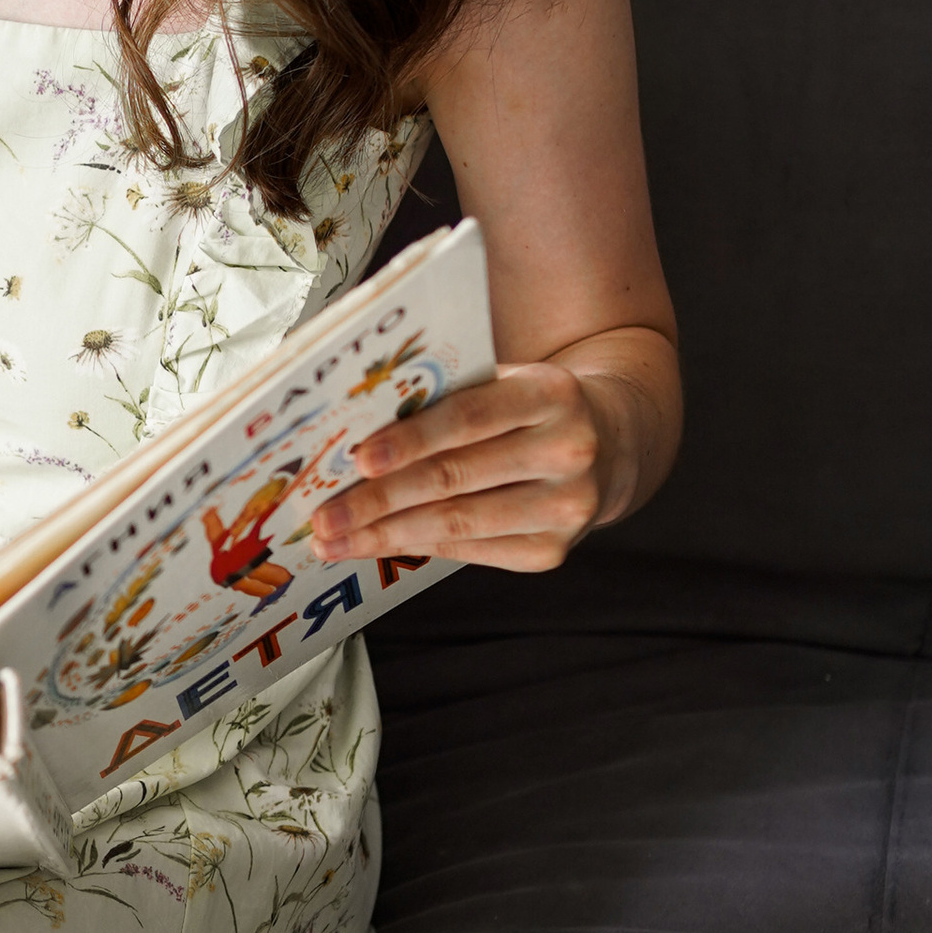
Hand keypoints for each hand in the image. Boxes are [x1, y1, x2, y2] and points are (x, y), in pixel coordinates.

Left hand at [310, 357, 633, 576]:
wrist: (607, 444)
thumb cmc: (526, 406)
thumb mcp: (503, 381)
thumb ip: (446, 395)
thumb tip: (354, 427)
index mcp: (552, 394)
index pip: (470, 417)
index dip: (411, 439)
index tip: (357, 459)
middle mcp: (569, 452)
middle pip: (455, 479)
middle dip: (378, 500)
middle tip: (324, 515)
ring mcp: (566, 509)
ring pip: (457, 524)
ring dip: (385, 535)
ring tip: (333, 540)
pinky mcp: (552, 551)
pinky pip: (470, 550)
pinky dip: (416, 547)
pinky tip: (374, 545)